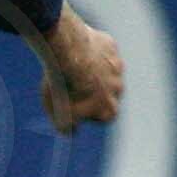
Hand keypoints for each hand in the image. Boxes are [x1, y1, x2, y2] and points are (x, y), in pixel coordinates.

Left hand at [37, 11, 123, 133]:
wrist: (67, 51)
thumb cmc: (63, 85)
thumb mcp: (57, 113)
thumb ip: (65, 126)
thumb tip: (71, 131)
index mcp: (110, 109)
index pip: (102, 117)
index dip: (87, 113)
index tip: (73, 107)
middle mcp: (119, 88)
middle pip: (106, 92)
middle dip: (92, 90)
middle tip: (71, 85)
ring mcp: (117, 66)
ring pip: (106, 70)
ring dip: (93, 69)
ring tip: (72, 67)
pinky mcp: (111, 46)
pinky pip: (102, 49)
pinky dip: (91, 50)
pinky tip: (75, 50)